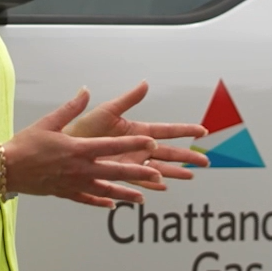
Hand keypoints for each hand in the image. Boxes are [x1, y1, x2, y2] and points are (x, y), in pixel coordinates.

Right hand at [4, 89, 166, 207]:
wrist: (6, 169)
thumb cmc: (26, 144)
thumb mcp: (49, 121)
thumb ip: (71, 107)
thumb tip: (86, 91)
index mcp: (79, 148)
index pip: (113, 145)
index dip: (134, 143)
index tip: (152, 142)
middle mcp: (81, 168)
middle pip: (115, 171)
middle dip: (138, 172)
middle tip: (158, 173)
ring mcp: (74, 183)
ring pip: (105, 190)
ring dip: (125, 194)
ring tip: (142, 199)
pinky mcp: (65, 193)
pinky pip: (87, 199)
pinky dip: (101, 201)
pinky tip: (112, 204)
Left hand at [64, 81, 208, 184]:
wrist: (66, 147)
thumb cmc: (84, 128)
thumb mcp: (108, 111)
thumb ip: (128, 100)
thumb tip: (145, 83)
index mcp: (137, 131)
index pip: (167, 131)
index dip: (184, 131)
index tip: (201, 131)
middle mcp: (138, 148)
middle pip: (168, 153)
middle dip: (187, 156)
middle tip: (205, 161)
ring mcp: (131, 162)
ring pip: (159, 169)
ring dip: (175, 172)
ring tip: (191, 176)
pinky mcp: (121, 174)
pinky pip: (140, 181)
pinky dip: (152, 184)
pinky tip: (162, 187)